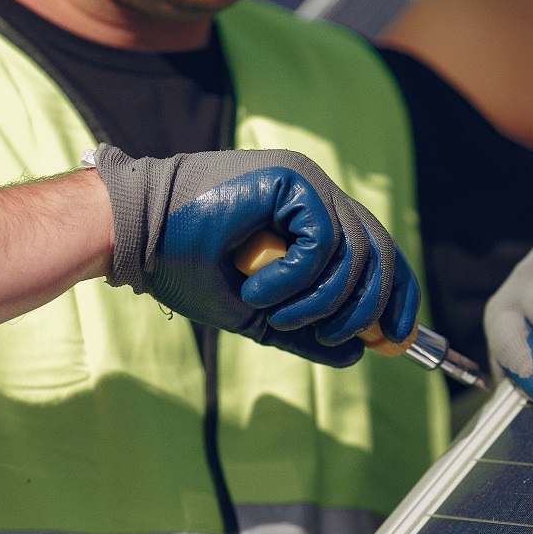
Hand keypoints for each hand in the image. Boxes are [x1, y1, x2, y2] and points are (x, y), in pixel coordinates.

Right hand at [92, 145, 417, 366]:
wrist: (135, 236)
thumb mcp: (256, 313)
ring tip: (274, 315)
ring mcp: (307, 182)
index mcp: (313, 217)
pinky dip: (295, 280)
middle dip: (366, 308)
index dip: (397, 296)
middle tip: (333, 337)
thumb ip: (305, 332)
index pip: (378, 252)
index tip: (395, 340)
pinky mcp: (291, 178)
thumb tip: (356, 355)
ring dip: (318, 302)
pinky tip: (258, 291)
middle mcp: (317, 194)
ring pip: (353, 254)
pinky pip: (322, 242)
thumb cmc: (185, 266)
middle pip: (378, 253)